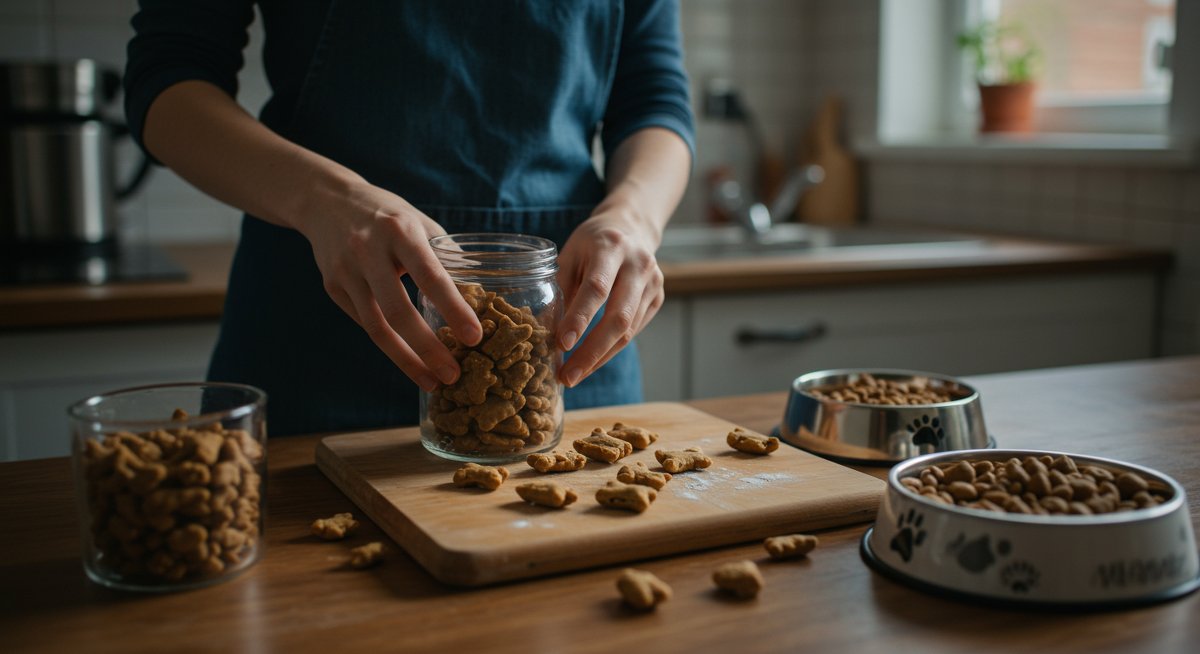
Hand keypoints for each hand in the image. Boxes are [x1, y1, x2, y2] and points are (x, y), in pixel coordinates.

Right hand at [295, 181, 481, 391]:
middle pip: (399, 311)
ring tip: (432, 381)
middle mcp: (368, 251)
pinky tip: (410, 361)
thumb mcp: (418, 221)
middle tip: (453, 374)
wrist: (326, 201)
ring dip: (406, 361)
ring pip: (377, 327)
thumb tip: (480, 293)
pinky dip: (390, 345)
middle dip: (428, 349)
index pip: (431, 275)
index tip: (475, 337)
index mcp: (400, 231)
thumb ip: (446, 255)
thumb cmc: (386, 214)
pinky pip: (366, 323)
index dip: (454, 308)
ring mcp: (346, 271)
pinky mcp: (333, 287)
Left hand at [556, 207, 664, 387]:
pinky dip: (610, 350)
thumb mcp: (570, 254)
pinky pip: (634, 332)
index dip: (580, 318)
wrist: (631, 227)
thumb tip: (540, 330)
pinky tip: (591, 361)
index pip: (597, 288)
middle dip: (591, 352)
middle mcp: (638, 264)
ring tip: (574, 376)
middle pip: (619, 317)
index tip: (562, 345)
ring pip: (628, 331)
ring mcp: (653, 282)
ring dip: (599, 358)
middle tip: (568, 376)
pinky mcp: (658, 298)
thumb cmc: (591, 243)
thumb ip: (559, 287)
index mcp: (611, 247)